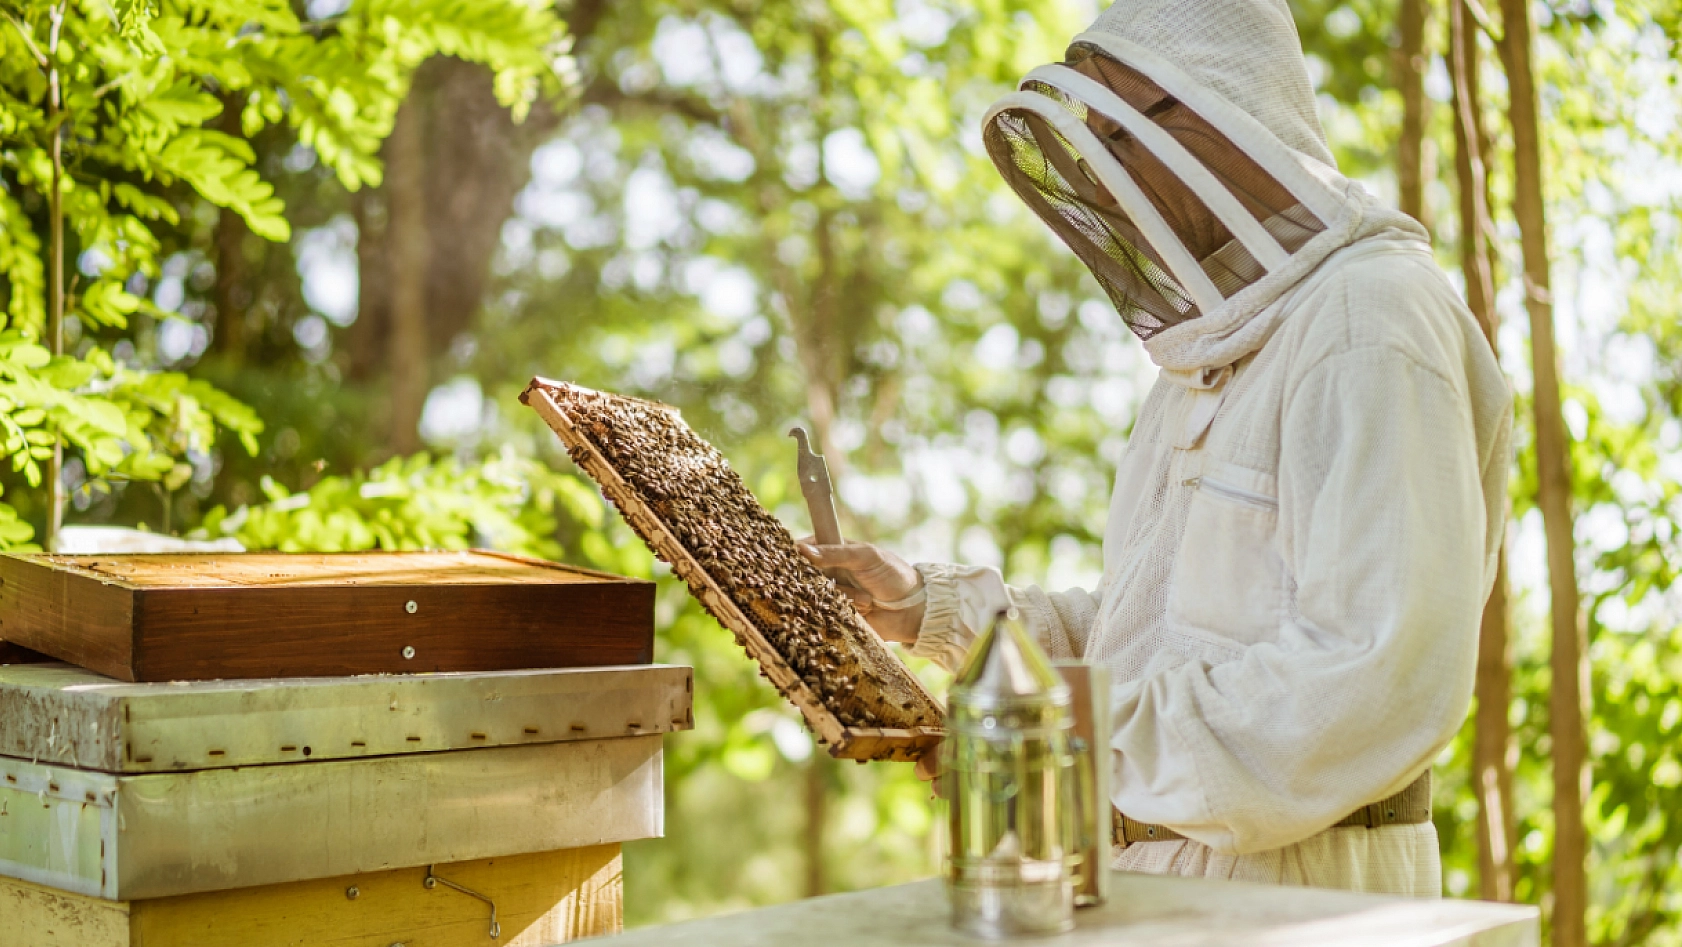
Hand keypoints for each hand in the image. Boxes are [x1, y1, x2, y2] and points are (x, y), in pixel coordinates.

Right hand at [796, 539, 924, 644]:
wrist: (912, 610)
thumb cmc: (892, 575)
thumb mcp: (866, 557)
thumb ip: (835, 553)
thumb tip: (801, 548)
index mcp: (833, 552)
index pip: (804, 547)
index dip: (796, 553)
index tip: (798, 558)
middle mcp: (827, 573)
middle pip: (804, 575)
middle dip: (822, 581)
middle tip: (840, 582)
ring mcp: (830, 596)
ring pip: (815, 597)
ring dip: (844, 597)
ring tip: (867, 600)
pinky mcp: (835, 617)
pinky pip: (825, 616)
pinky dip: (844, 612)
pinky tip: (865, 610)